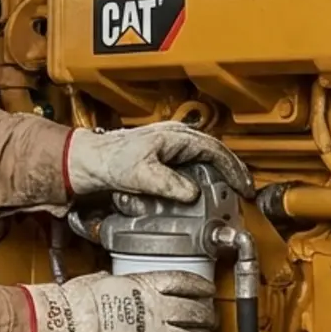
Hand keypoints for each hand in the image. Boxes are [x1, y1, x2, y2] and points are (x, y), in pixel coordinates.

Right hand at [22, 269, 217, 331]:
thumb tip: (108, 283)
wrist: (64, 326)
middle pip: (194, 313)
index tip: (207, 291)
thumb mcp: (98, 281)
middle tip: (211, 322)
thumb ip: (111, 284)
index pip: (185, 282)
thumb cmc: (74, 302)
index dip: (201, 287)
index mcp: (144, 286)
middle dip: (208, 318)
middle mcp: (155, 309)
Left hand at [66, 123, 253, 202]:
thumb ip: (168, 184)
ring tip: (228, 191)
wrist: (86, 160)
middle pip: (214, 153)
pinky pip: (191, 164)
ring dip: (218, 173)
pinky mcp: (162, 157)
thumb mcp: (141, 174)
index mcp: (176, 137)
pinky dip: (202, 175)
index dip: (233, 170)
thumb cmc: (108, 159)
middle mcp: (175, 138)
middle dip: (231, 171)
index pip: (216, 151)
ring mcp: (169, 146)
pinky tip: (203, 188)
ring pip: (204, 158)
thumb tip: (192, 194)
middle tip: (242, 191)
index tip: (244, 187)